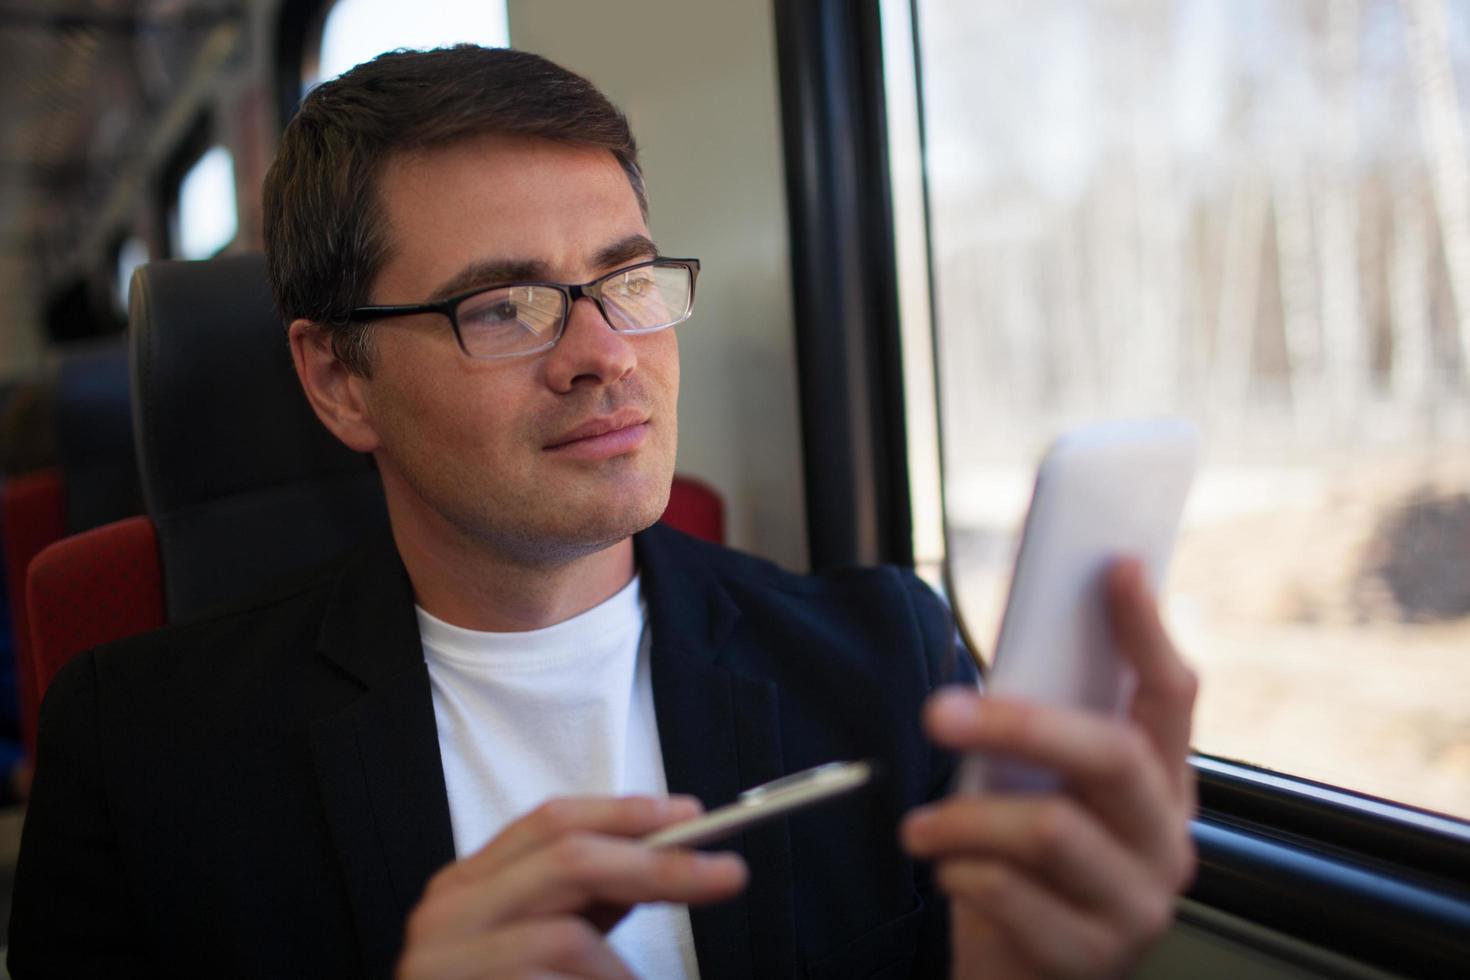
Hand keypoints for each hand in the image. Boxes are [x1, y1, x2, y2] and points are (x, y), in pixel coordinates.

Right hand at [397, 795, 746, 978]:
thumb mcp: (539, 941)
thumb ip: (583, 900)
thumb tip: (661, 854)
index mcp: (464, 886)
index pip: (549, 822)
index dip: (626, 813)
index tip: (691, 820)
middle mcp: (445, 914)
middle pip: (568, 861)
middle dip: (657, 867)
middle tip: (725, 875)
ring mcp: (444, 963)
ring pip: (568, 939)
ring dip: (621, 972)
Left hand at [901, 559, 1197, 978]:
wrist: (1010, 972)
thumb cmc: (1017, 867)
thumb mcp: (1030, 788)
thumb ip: (1035, 733)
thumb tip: (1003, 653)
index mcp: (1157, 783)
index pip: (1171, 694)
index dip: (1146, 630)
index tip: (1117, 567)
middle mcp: (1164, 838)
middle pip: (1115, 756)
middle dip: (1021, 724)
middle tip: (940, 713)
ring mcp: (1138, 901)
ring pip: (1056, 831)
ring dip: (967, 819)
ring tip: (918, 827)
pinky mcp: (1097, 956)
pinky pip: (1021, 900)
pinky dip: (967, 878)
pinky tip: (947, 875)